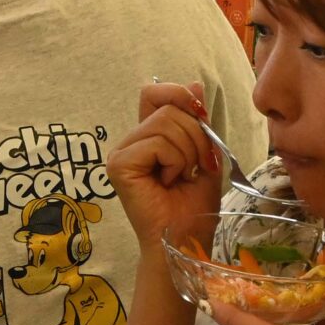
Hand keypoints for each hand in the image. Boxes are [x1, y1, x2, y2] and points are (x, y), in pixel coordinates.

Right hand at [108, 82, 225, 259]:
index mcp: (147, 136)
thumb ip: (198, 123)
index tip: (201, 118)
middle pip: (169, 109)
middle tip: (195, 168)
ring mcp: (121, 152)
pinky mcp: (119, 164)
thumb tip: (195, 85)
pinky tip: (168, 182)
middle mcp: (130, 141)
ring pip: (166, 124)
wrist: (186, 240)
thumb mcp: (204, 155)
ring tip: (181, 178)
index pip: (155, 93)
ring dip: (188, 153)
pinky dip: (175, 162)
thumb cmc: (193, 206)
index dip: (179, 95)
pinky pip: (158, 143)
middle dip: (196, 137)